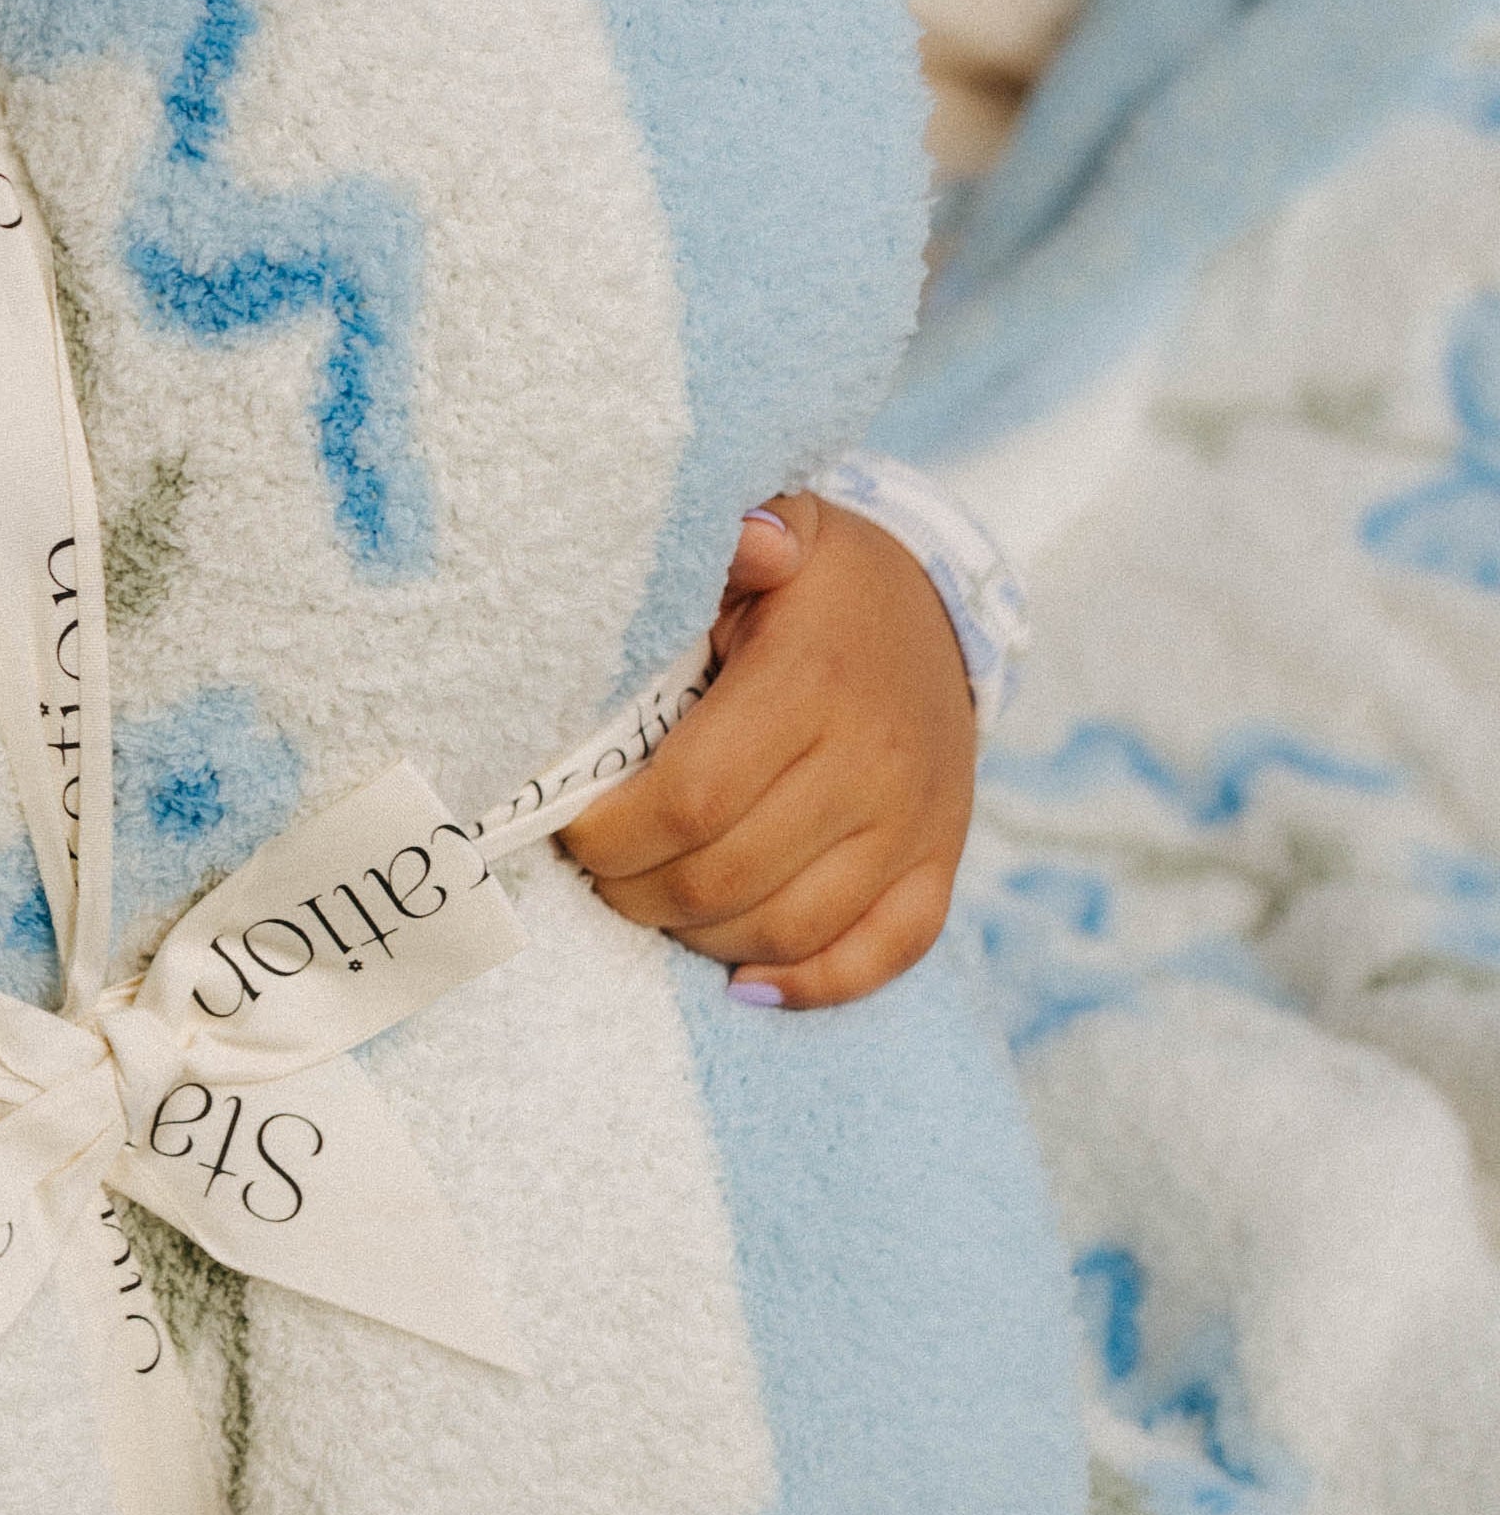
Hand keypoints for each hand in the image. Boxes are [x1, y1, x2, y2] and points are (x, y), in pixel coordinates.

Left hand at [559, 493, 973, 1009]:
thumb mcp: (783, 531)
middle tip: (597, 869)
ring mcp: (914, 823)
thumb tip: (746, 542)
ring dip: (698, 935)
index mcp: (813, 683)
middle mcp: (874, 763)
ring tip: (652, 899)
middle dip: (634, 890)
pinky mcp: (941, 862)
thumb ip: (742, 537)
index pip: (691, 799)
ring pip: (788, 927)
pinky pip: (880, 955)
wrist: (939, 607)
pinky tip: (742, 977)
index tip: (572, 824)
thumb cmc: (820, 581)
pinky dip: (807, 983)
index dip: (612, 834)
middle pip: (725, 876)